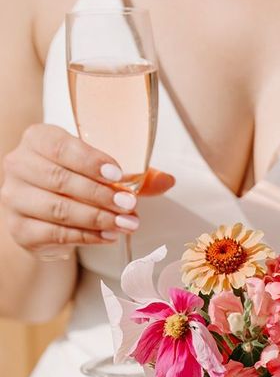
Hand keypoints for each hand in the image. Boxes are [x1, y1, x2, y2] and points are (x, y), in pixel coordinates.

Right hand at [1, 124, 174, 259]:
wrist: (46, 213)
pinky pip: (54, 234)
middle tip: (130, 205)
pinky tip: (107, 236)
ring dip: (97, 219)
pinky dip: (85, 236)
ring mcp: (14, 198)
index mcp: (38, 139)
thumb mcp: (101, 171)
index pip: (61, 147)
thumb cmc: (75, 182)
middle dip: (100, 195)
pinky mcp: (19, 229)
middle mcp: (19, 165)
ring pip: (58, 209)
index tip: (118, 174)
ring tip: (125, 224)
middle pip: (60, 180)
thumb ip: (133, 175)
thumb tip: (168, 180)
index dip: (90, 161)